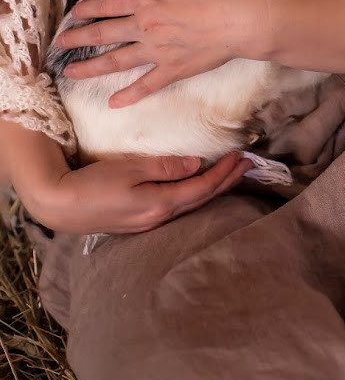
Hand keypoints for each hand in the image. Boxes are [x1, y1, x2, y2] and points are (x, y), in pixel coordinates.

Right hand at [23, 150, 251, 234]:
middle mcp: (159, 219)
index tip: (242, 156)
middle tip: (249, 164)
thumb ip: (165, 167)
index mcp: (160, 204)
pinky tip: (199, 189)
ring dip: (214, 188)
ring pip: (191, 205)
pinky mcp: (140, 222)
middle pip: (202, 200)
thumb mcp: (130, 168)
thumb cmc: (93, 184)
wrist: (61, 206)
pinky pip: (178, 208)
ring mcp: (149, 224)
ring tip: (231, 174)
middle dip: (227, 181)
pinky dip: (195, 195)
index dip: (224, 172)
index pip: (202, 188)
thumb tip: (196, 165)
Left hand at [59, 0, 268, 106]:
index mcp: (147, 0)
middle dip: (78, 39)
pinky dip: (128, 95)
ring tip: (71, 73)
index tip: (75, 14)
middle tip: (60, 44)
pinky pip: (145, 85)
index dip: (88, 9)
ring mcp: (157, 51)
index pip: (108, 5)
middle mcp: (145, 26)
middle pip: (103, 33)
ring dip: (91, 67)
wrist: (242, 17)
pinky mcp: (172, 70)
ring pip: (116, 61)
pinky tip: (113, 102)